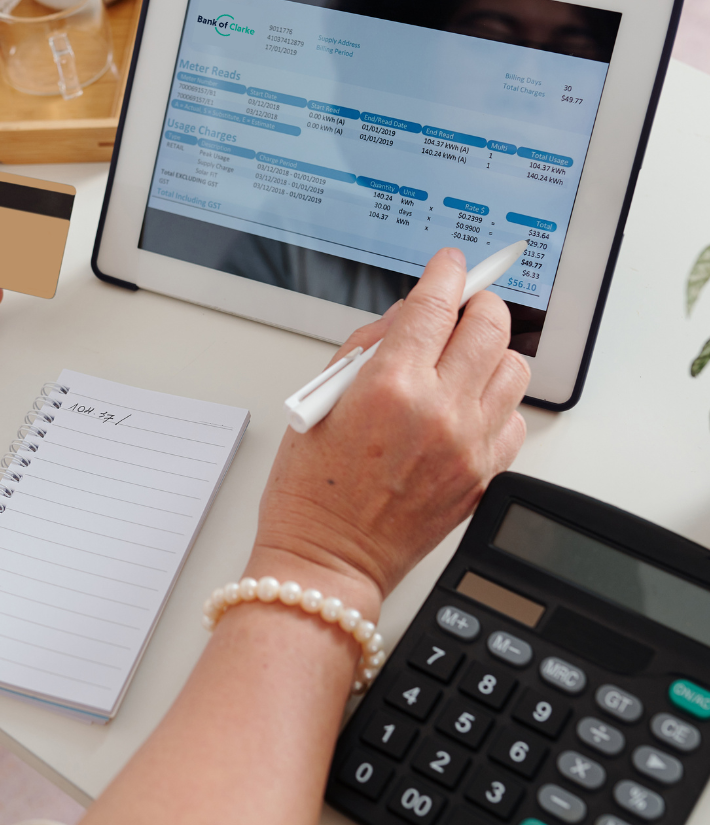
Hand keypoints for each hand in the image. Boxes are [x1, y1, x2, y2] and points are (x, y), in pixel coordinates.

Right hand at [250, 248, 529, 608]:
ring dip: (491, 351)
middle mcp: (438, 411)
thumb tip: (404, 320)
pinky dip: (495, 401)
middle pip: (489, 326)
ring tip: (463, 359)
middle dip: (477, 304)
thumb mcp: (318, 403)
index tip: (449, 264)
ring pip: (513, 367)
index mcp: (390, 386)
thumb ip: (364, 350)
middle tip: (460, 307)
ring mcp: (468, 445)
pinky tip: (466, 405)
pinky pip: (515, 418)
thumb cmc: (310, 490)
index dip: (446, 273)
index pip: (436, 305)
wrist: (328, 560)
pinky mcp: (483, 475)